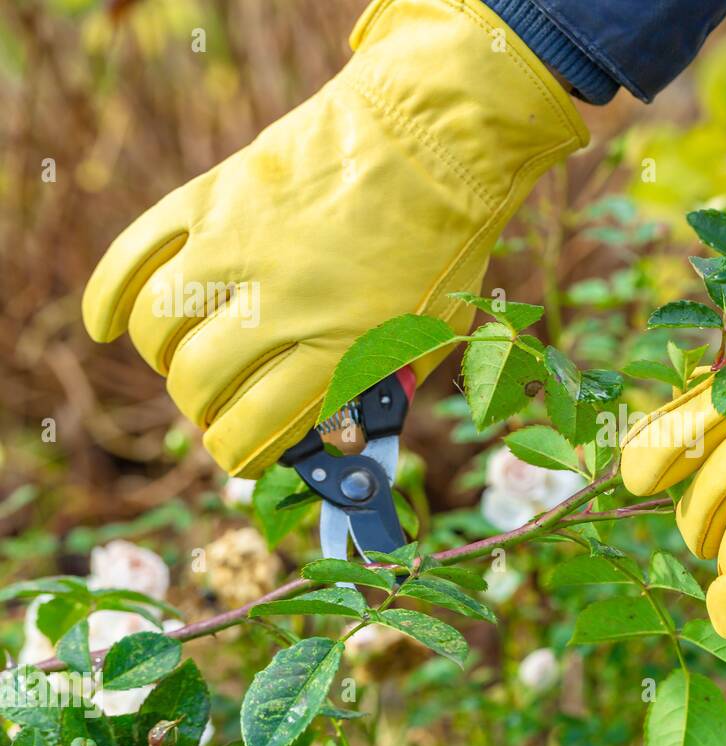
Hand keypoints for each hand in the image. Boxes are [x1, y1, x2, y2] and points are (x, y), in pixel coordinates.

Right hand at [82, 0, 586, 475]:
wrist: (432, 140)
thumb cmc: (443, 243)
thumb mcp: (434, 333)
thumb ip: (384, 386)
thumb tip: (338, 435)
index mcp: (345, 344)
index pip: (258, 425)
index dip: (240, 453)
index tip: (241, 453)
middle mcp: (285, 301)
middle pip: (199, 382)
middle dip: (203, 409)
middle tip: (220, 403)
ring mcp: (240, 246)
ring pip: (159, 329)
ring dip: (167, 358)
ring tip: (191, 357)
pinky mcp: (213, 198)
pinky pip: (134, 256)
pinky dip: (109, 298)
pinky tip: (109, 327)